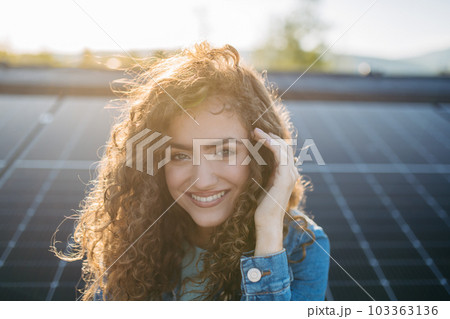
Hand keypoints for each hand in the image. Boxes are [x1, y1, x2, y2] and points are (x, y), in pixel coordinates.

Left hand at [252, 127, 299, 255]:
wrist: (266, 223)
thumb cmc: (261, 207)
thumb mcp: (261, 185)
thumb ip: (262, 174)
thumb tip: (252, 162)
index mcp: (285, 174)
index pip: (281, 151)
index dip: (270, 140)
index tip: (255, 134)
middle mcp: (291, 173)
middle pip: (284, 146)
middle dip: (269, 136)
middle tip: (254, 129)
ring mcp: (290, 175)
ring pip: (283, 147)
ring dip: (269, 137)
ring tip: (255, 131)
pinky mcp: (285, 178)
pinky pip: (280, 154)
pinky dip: (271, 144)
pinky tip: (261, 139)